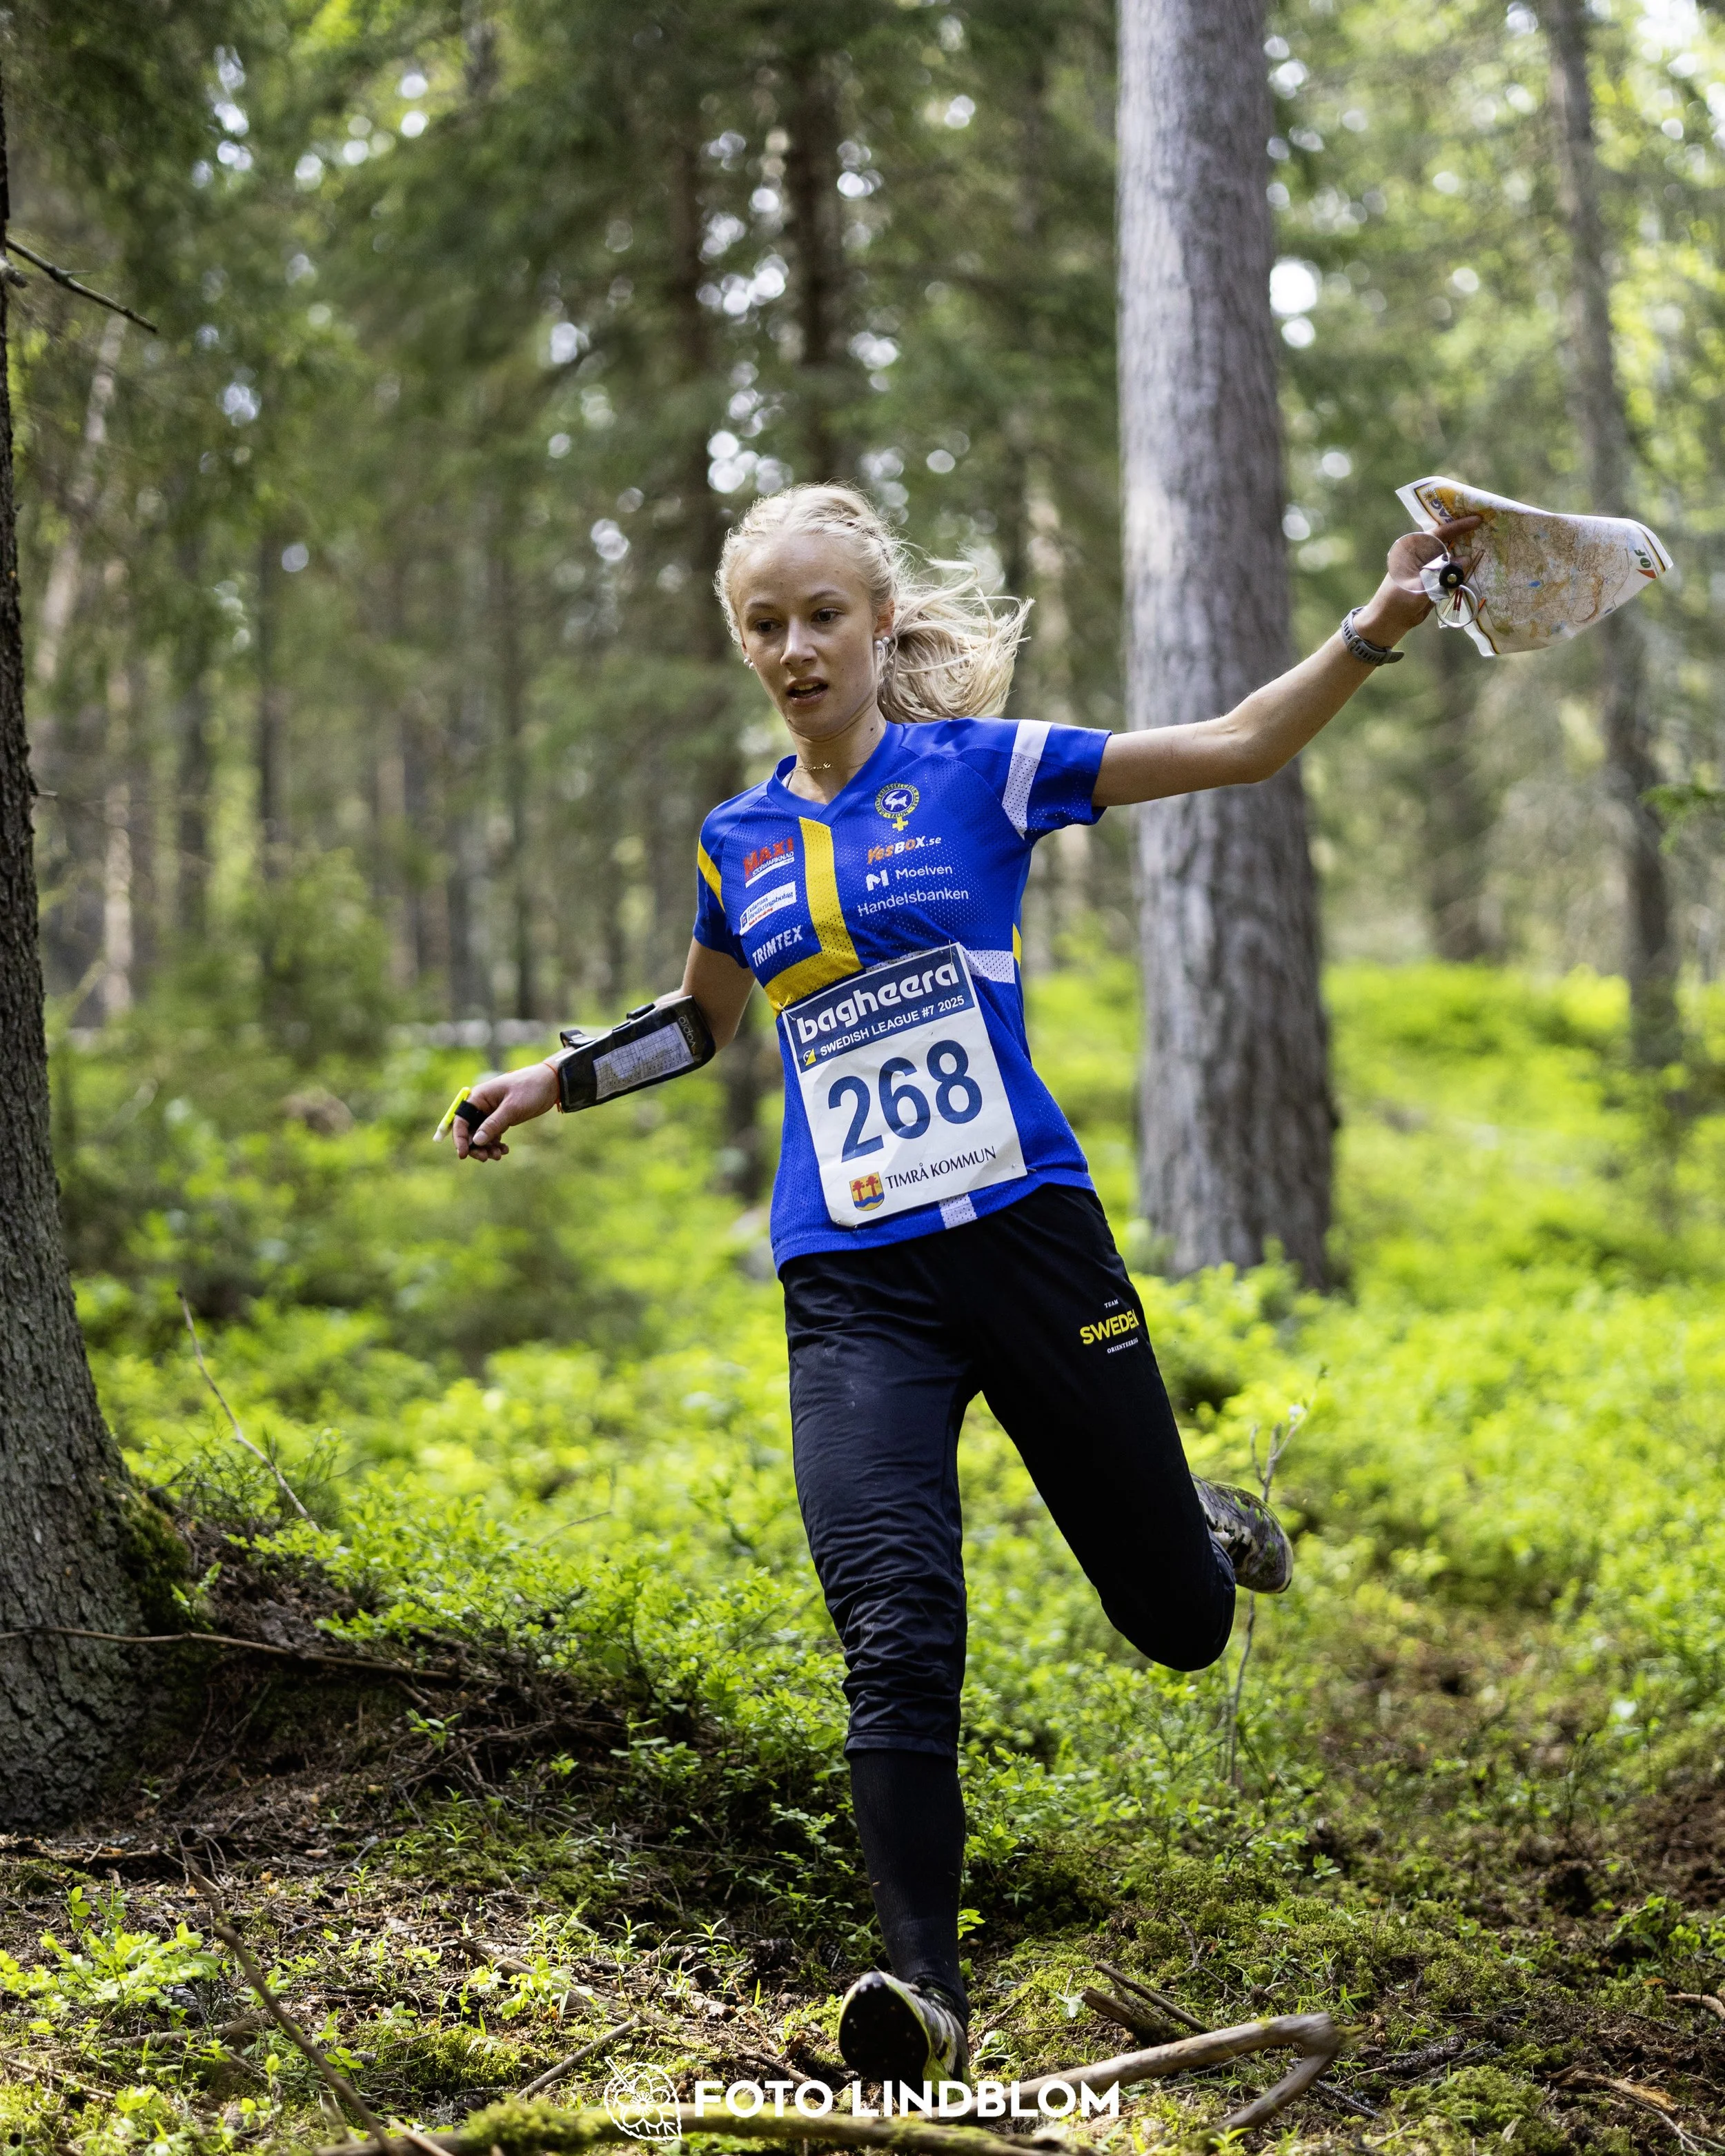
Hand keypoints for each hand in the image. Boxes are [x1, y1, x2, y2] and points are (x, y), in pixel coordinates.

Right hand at [452, 1060, 558, 1161]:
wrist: (551, 1083)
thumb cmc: (530, 1089)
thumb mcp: (512, 1107)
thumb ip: (493, 1124)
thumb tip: (476, 1141)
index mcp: (479, 1097)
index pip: (461, 1120)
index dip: (460, 1138)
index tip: (464, 1154)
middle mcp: (482, 1105)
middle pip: (470, 1130)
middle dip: (475, 1146)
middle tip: (486, 1158)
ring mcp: (491, 1112)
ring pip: (482, 1135)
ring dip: (487, 1147)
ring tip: (499, 1156)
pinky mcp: (502, 1118)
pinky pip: (493, 1135)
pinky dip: (496, 1144)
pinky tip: (505, 1150)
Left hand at [1352, 513, 1483, 646]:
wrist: (1389, 622)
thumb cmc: (1398, 601)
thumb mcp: (1420, 586)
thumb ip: (1443, 572)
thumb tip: (1467, 559)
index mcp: (1414, 550)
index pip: (1439, 533)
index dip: (1459, 525)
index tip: (1478, 519)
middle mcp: (1422, 554)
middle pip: (1448, 541)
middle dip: (1466, 534)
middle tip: (1488, 526)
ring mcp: (1429, 566)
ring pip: (1452, 555)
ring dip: (1467, 551)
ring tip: (1488, 542)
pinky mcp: (1434, 579)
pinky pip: (1452, 570)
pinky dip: (1463, 569)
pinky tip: (1478, 565)